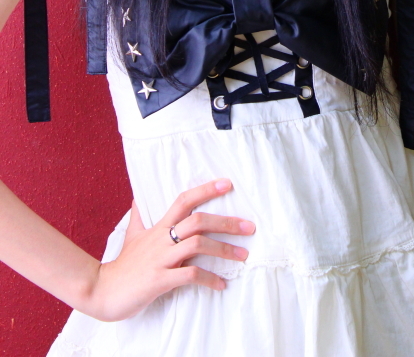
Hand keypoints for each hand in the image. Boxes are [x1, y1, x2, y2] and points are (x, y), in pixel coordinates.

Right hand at [82, 178, 254, 320]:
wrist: (102, 291)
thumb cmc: (122, 264)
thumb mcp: (131, 235)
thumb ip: (139, 217)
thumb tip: (137, 198)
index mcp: (158, 227)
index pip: (184, 200)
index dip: (206, 190)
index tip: (228, 183)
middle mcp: (161, 239)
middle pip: (198, 220)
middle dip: (226, 222)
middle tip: (249, 227)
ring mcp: (161, 259)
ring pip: (197, 245)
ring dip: (224, 250)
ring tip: (243, 256)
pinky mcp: (160, 280)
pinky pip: (190, 275)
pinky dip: (209, 278)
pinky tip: (221, 284)